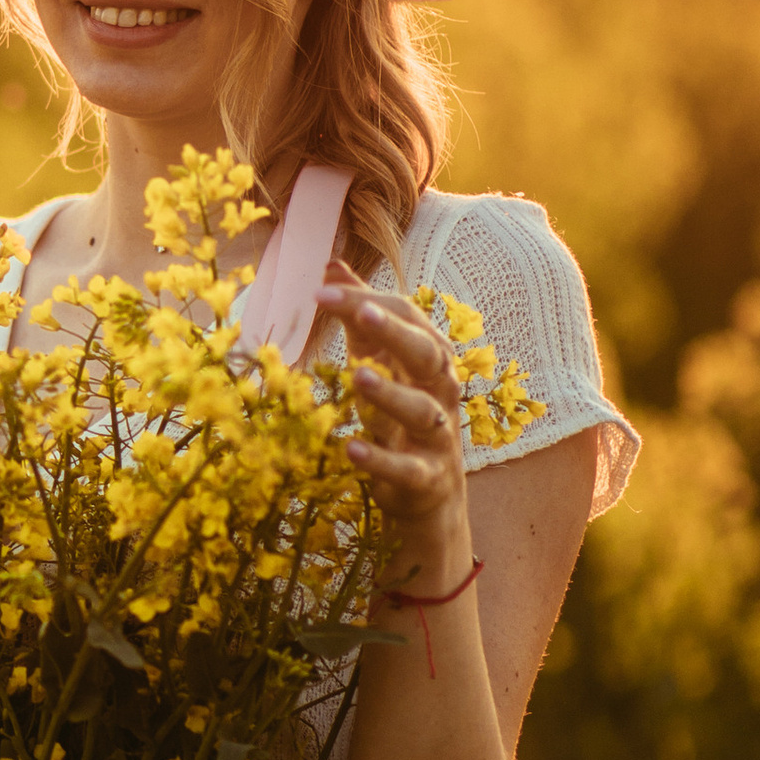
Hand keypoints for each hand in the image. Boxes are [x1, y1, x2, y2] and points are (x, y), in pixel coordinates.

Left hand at [322, 268, 471, 584]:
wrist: (428, 493)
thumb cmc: (398, 417)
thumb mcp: (378, 363)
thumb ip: (358, 318)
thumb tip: (332, 265)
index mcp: (428, 359)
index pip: (406, 318)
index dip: (366, 301)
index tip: (318, 289)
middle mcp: (441, 393)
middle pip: (426, 356)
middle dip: (397, 333)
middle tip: (362, 313)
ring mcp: (437, 437)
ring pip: (423, 411)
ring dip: (391, 394)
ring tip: (357, 377)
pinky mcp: (426, 478)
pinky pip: (407, 468)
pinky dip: (380, 459)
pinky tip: (350, 446)